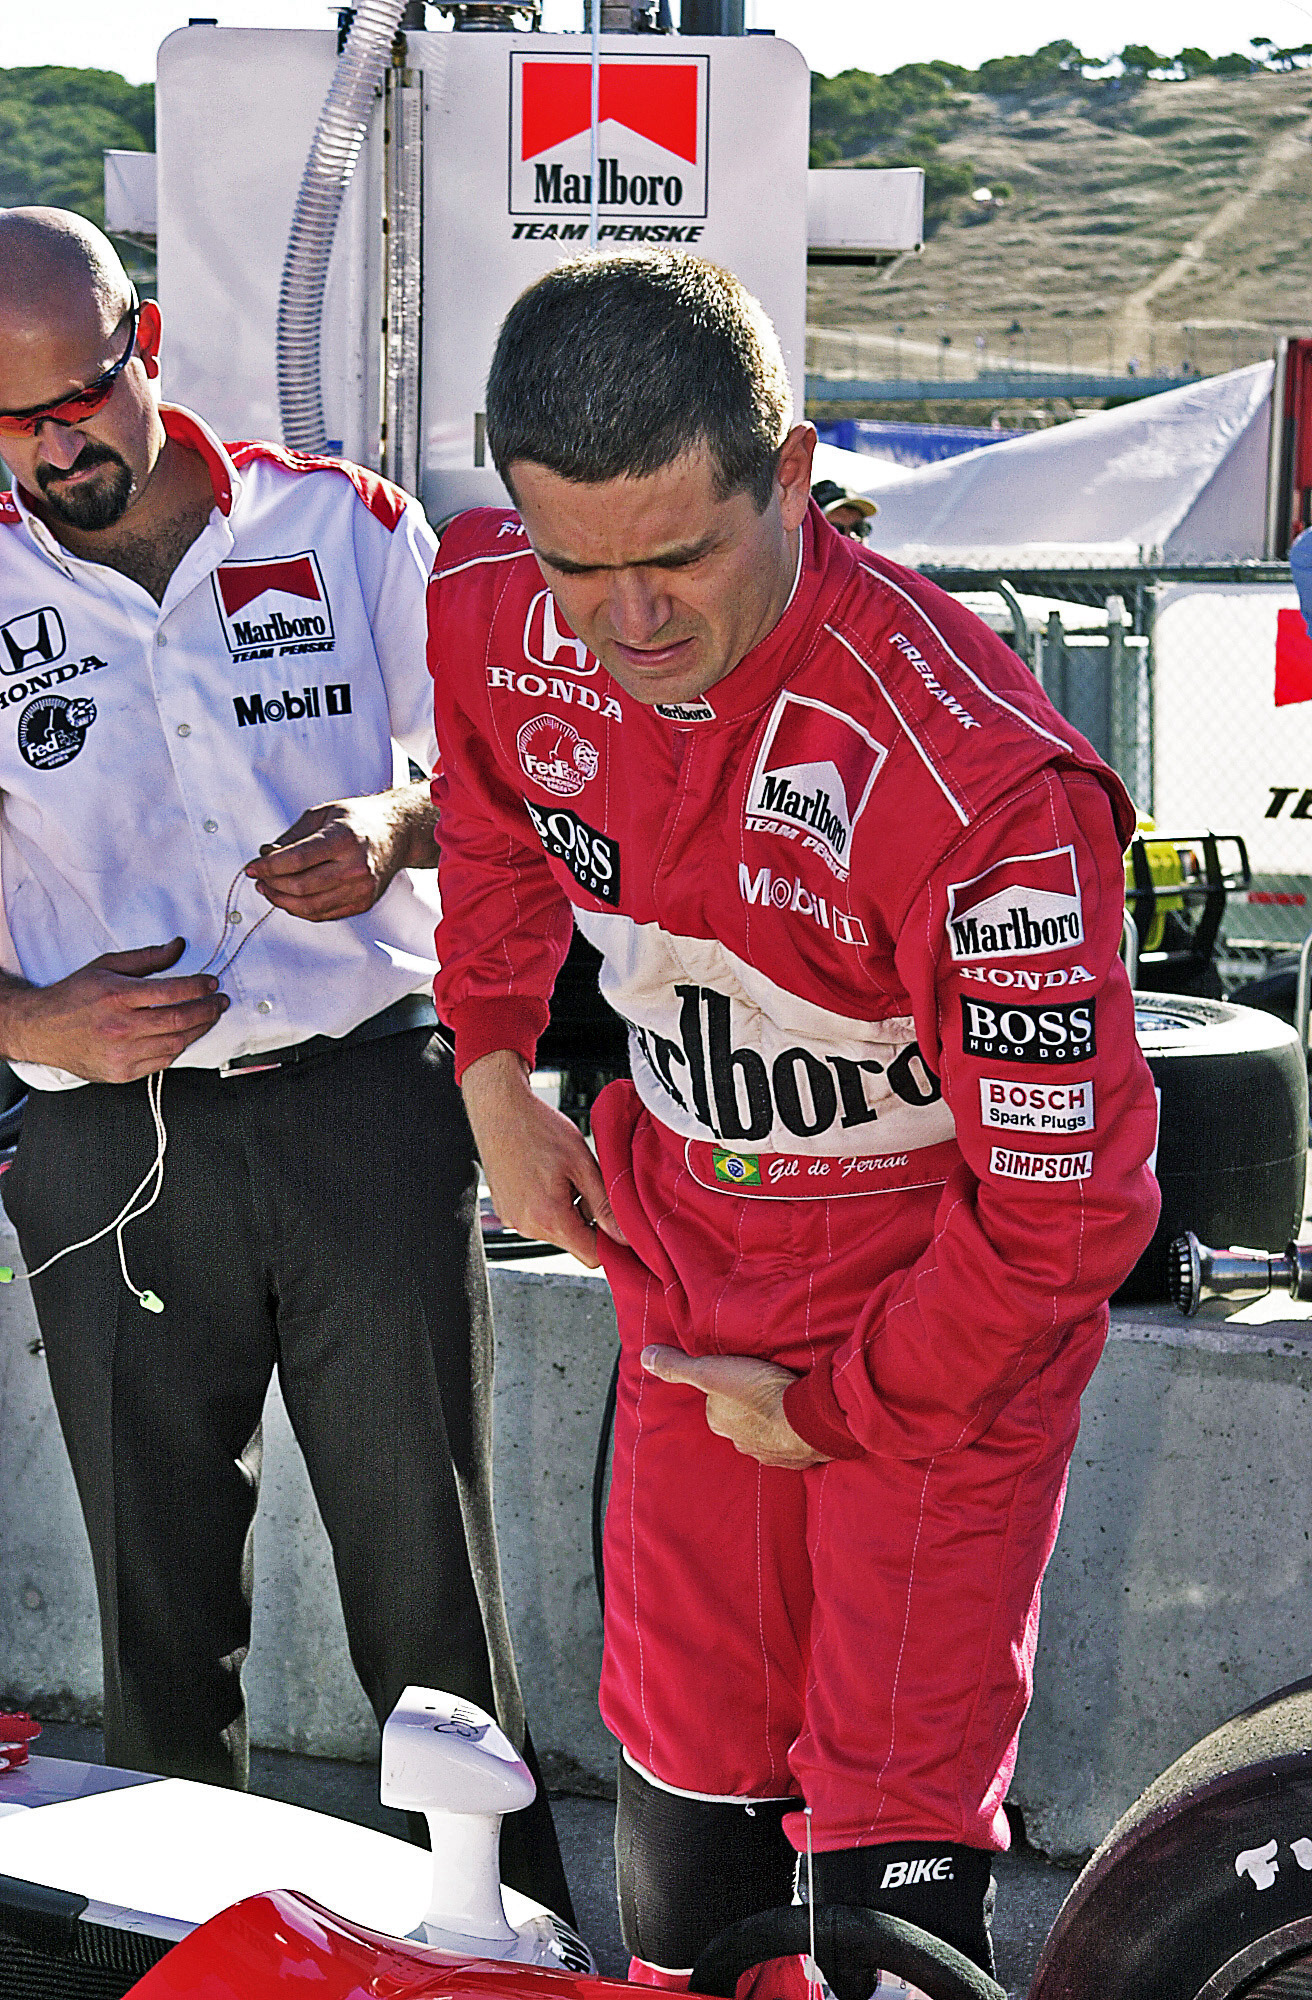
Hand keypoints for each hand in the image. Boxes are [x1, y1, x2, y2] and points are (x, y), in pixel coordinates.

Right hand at [0, 939, 228, 1082]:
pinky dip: (178, 1048)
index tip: (211, 983)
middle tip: (219, 1002)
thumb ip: (147, 958)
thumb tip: (178, 948)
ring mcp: (121, 1053)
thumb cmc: (73, 997)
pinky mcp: (122, 1072)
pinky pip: (162, 1062)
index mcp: (117, 996)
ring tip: (208, 1017)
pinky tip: (184, 1036)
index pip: (171, 991)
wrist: (42, 1029)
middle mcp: (120, 1027)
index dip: (198, 987)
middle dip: (207, 1010)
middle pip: (179, 1019)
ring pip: (175, 1044)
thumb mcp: (107, 966)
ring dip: (198, 1030)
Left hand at [244, 791, 425, 920]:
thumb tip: (267, 854)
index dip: (268, 866)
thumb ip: (292, 837)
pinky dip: (301, 909)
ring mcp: (361, 888)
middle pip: (301, 886)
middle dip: (272, 884)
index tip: (253, 866)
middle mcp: (355, 866)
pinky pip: (324, 914)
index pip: (297, 860)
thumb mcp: (322, 815)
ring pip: (310, 906)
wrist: (397, 833)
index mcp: (344, 839)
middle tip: (259, 878)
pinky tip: (290, 899)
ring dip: (282, 900)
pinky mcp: (363, 902)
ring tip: (269, 889)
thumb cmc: (360, 820)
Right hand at [461, 1048, 625, 1268]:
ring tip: (561, 1175)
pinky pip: (536, 1219)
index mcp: (550, 1217)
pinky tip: (545, 1176)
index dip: (612, 1243)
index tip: (618, 1222)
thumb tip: (624, 1235)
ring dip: (568, 1210)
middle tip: (586, 1182)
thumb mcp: (583, 1164)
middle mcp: (527, 1226)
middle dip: (588, 1219)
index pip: (592, 1256)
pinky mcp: (505, 1211)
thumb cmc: (538, 1129)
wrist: (499, 1110)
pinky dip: (548, 1204)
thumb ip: (605, 1205)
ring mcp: (513, 1220)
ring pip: (556, 1230)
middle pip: (574, 1242)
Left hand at [640, 1347, 827, 1468]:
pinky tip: (801, 1420)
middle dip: (749, 1407)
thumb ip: (677, 1366)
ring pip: (765, 1434)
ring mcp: (769, 1453)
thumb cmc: (757, 1392)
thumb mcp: (711, 1371)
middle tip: (763, 1387)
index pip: (716, 1403)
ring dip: (772, 1421)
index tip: (740, 1375)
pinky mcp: (796, 1459)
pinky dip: (794, 1433)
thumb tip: (644, 1356)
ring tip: (784, 1403)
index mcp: (719, 1422)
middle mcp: (739, 1442)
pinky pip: (791, 1444)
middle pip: (739, 1420)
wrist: (807, 1418)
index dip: (726, 1387)